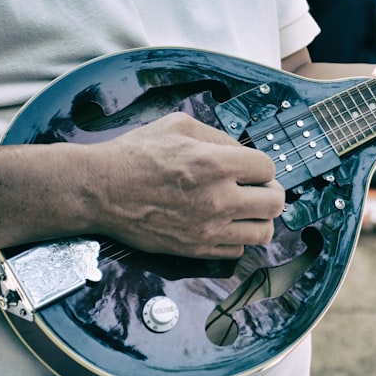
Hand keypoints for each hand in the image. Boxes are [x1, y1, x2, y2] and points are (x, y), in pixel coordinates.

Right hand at [88, 112, 284, 258]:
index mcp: (217, 163)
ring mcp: (209, 228)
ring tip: (246, 210)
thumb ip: (218, 136)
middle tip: (257, 189)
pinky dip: (237, 238)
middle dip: (269, 192)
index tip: (251, 168)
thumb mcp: (179, 125)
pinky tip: (224, 224)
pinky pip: (237, 250)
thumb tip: (241, 151)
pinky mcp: (196, 249)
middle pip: (275, 203)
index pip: (269, 169)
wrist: (100, 190)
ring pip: (264, 232)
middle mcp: (218, 199)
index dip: (261, 166)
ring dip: (259, 219)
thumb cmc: (135, 154)